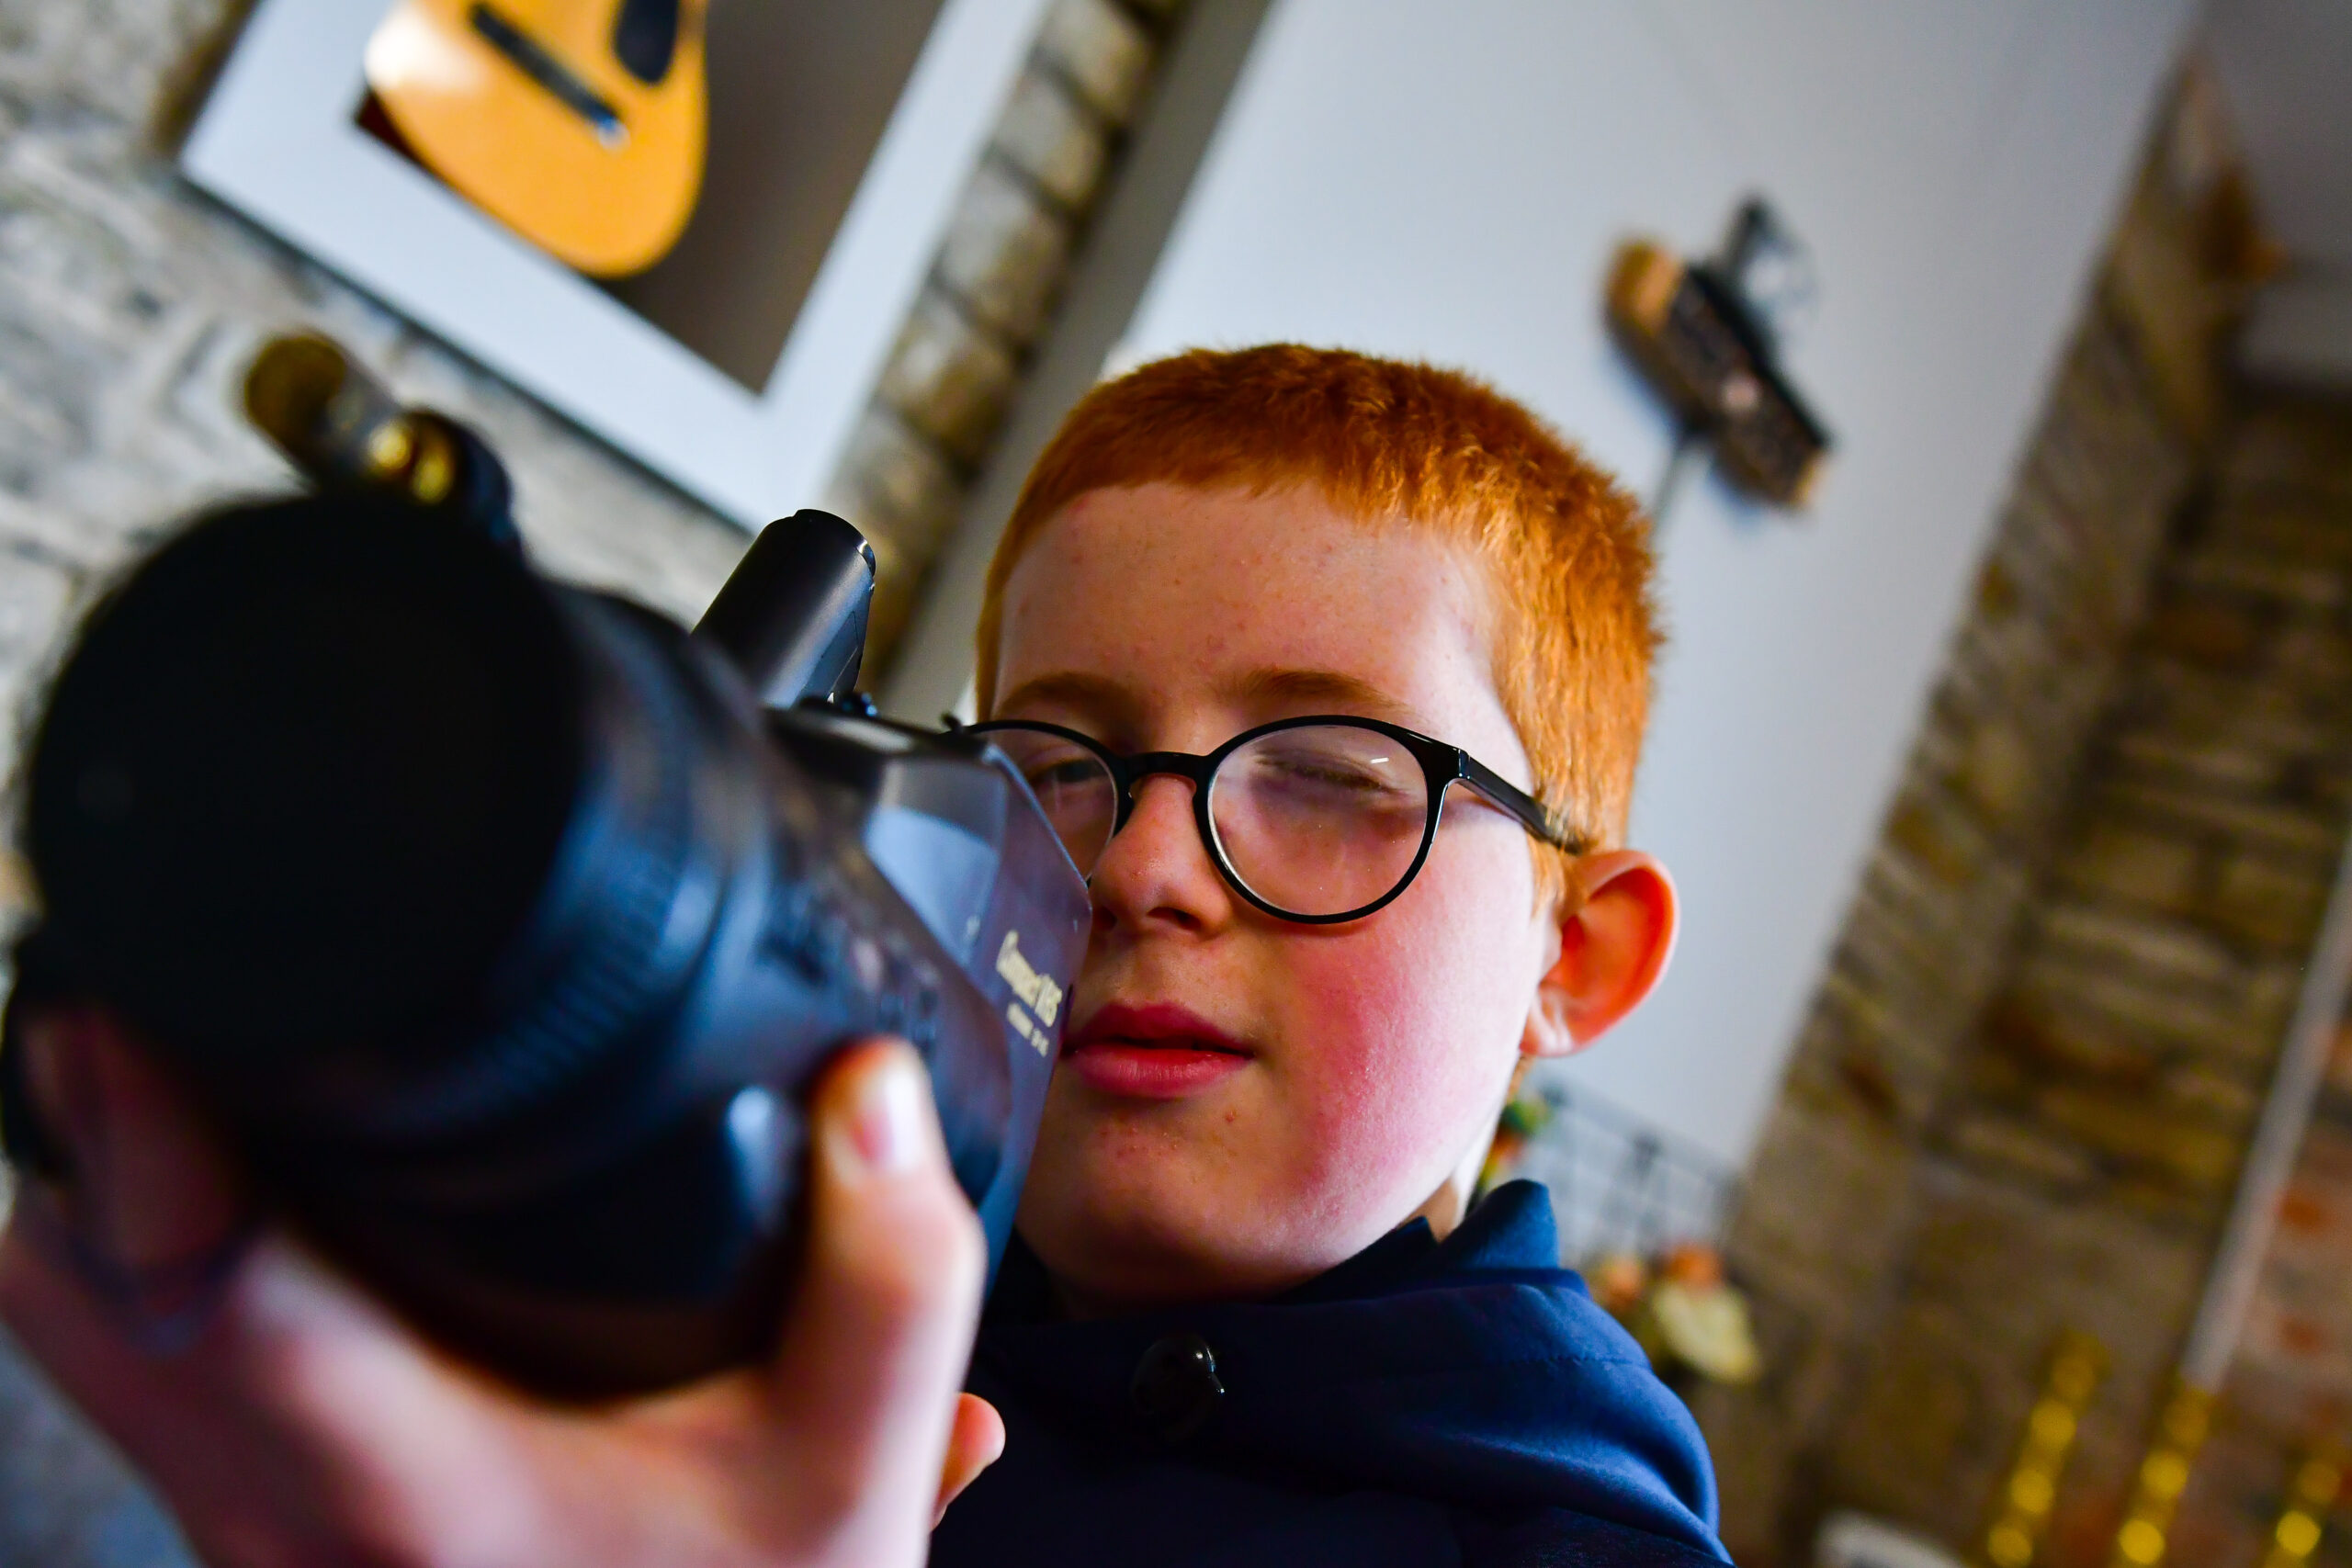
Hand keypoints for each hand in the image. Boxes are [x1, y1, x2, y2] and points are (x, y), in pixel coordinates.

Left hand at [0, 1010, 1003, 1567]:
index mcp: (409, 1488)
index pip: (198, 1286)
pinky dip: (160, 1277)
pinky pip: (139, 1382)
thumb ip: (889, 1287)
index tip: (133, 1001)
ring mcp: (249, 1540)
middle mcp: (282, 1521)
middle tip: (179, 1010)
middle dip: (89, 1132)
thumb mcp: (849, 1493)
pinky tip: (279, 1220)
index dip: (137, 1128)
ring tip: (211, 1087)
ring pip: (79, 1339)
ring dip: (112, 1202)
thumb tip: (872, 1096)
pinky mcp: (260, 1544)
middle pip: (62, 1291)